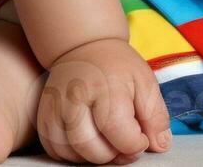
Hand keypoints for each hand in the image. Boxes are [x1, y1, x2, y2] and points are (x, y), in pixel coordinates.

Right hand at [37, 37, 172, 163]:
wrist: (83, 46)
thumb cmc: (118, 66)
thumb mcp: (146, 83)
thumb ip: (156, 116)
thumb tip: (160, 146)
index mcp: (107, 88)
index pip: (121, 134)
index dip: (136, 144)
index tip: (141, 137)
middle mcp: (76, 99)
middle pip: (93, 150)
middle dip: (114, 155)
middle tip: (125, 142)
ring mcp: (55, 109)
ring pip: (72, 153)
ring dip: (93, 157)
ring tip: (107, 141)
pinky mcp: (43, 117)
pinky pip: (55, 150)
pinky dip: (73, 154)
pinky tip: (88, 140)